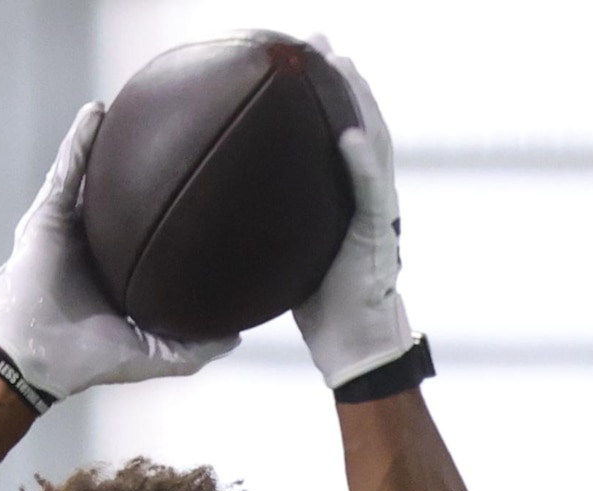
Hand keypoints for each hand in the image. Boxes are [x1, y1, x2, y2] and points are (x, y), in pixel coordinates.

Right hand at [0, 104, 237, 405]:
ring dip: (108, 143)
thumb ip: (195, 348)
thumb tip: (239, 336)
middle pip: (122, 200)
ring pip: (93, 177)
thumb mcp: (154, 355)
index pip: (146, 235)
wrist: (36, 357)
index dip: (169, 214)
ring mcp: (69, 229)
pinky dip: (79, 141)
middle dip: (141, 171)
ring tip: (134, 110)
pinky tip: (96, 113)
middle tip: (174, 141)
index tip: (201, 191)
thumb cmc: (86, 362)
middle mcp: (94, 248)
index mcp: (116, 274)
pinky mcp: (47, 217)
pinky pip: (66, 172)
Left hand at [296, 39, 419, 389]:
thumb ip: (266, 228)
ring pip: (373, 142)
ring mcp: (378, 210)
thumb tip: (213, 210)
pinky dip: (362, 161)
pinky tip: (346, 134)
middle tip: (315, 41)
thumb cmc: (319, 307)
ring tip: (339, 65)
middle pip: (357, 122)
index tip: (297, 58)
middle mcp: (366, 194)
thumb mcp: (284, 256)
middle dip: (339, 79)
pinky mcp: (380, 234)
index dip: (319, 95)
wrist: (351, 347)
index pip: (334, 132)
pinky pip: (372, 191)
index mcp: (344, 196)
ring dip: (358, 101)